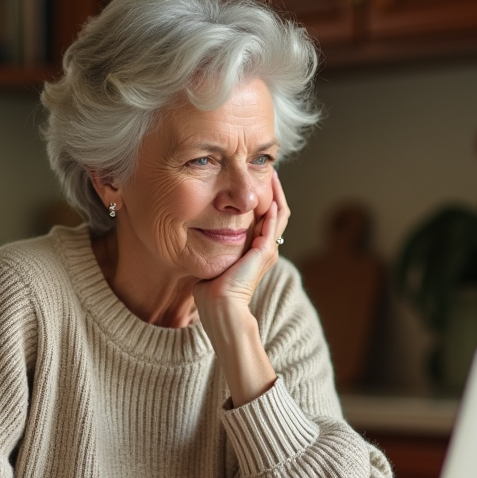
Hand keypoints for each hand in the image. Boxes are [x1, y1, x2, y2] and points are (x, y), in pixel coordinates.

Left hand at [193, 170, 289, 316]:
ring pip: (280, 213)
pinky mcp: (264, 251)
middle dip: (273, 190)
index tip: (254, 181)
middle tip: (268, 170)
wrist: (220, 307)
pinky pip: (274, 221)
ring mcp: (267, 250)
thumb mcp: (213, 261)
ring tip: (271, 173)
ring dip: (276, 192)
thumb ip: (212, 247)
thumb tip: (196, 235)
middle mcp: (266, 249)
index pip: (265, 219)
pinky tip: (267, 188)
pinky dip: (272, 203)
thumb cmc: (211, 291)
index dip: (263, 199)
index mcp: (255, 251)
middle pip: (277, 212)